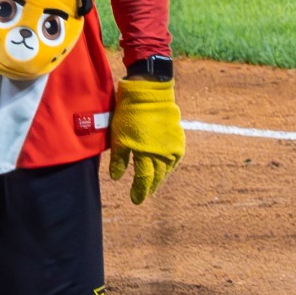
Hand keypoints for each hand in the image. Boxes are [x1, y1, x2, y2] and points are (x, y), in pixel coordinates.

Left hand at [107, 75, 183, 205]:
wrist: (150, 94)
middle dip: (150, 187)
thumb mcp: (119, 136)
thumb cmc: (130, 114)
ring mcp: (172, 146)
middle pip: (157, 177)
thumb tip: (116, 178)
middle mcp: (161, 154)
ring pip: (167, 169)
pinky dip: (170, 166)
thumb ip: (119, 159)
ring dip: (161, 178)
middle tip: (145, 194)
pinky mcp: (178, 138)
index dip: (139, 191)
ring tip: (155, 184)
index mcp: (145, 154)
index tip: (135, 201)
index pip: (144, 179)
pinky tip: (167, 169)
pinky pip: (175, 159)